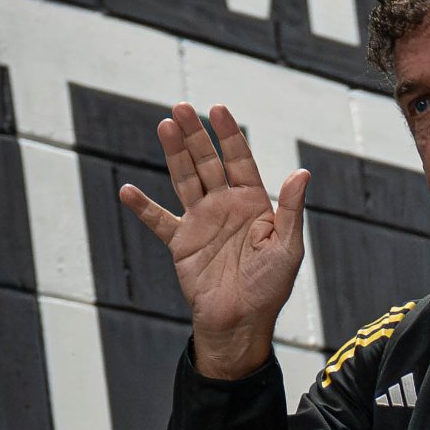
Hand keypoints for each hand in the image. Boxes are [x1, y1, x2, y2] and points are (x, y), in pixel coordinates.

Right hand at [118, 102, 309, 378]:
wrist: (241, 321)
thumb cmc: (270, 286)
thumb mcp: (287, 246)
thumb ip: (291, 209)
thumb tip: (302, 172)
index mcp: (253, 203)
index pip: (239, 160)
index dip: (229, 135)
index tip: (218, 109)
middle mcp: (226, 206)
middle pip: (207, 163)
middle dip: (196, 135)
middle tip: (181, 107)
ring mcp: (201, 222)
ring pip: (185, 180)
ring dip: (174, 154)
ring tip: (164, 126)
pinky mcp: (181, 244)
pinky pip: (159, 221)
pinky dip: (143, 208)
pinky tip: (128, 190)